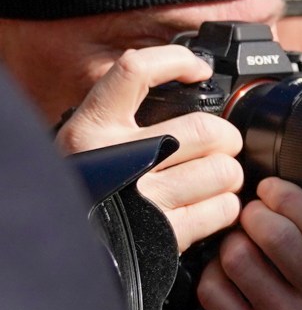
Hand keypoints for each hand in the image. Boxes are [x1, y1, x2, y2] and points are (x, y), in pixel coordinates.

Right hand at [55, 45, 245, 250]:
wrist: (64, 247)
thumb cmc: (86, 190)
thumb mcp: (89, 145)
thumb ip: (123, 119)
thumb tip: (183, 85)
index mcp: (93, 128)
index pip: (134, 71)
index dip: (177, 62)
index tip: (199, 70)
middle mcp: (117, 157)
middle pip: (206, 129)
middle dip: (226, 139)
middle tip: (220, 147)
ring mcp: (143, 197)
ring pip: (223, 170)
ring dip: (229, 176)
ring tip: (213, 181)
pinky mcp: (165, 232)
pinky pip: (223, 208)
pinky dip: (227, 207)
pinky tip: (209, 207)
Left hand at [196, 177, 301, 309]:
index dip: (288, 197)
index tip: (271, 188)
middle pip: (275, 237)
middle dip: (253, 214)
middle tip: (251, 212)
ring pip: (239, 260)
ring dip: (231, 242)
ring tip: (240, 242)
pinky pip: (216, 292)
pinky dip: (213, 273)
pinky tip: (228, 273)